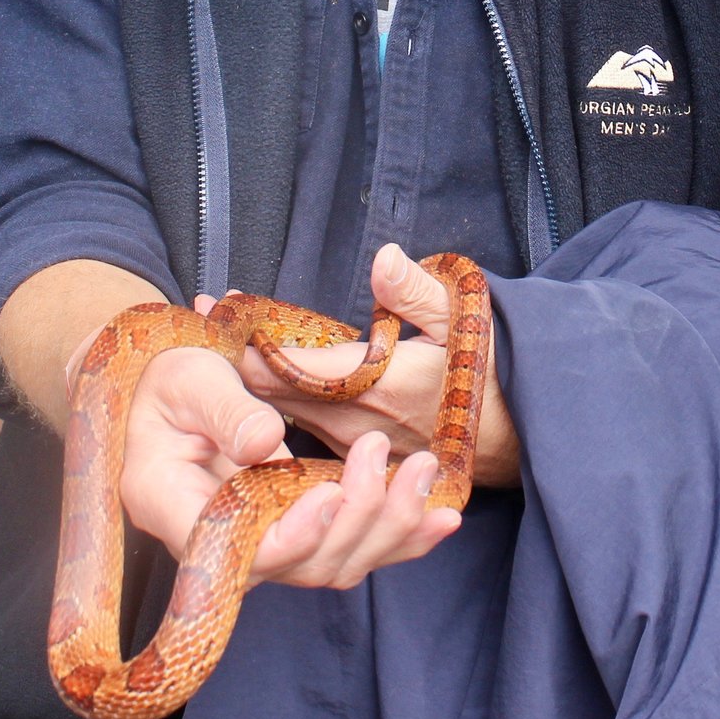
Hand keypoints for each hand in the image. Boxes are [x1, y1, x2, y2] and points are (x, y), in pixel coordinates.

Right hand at [115, 329, 457, 592]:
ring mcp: (261, 543)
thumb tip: (265, 444)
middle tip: (389, 459)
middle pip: (298, 566)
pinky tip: (443, 516)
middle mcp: (218, 544)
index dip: (288, 537)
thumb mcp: (188, 378)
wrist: (169, 391)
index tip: (327, 495)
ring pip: (334, 563)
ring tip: (426, 474)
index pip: (234, 555)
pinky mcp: (297, 531)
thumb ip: (226, 410)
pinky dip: (401, 535)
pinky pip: (352, 546)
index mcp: (172, 505)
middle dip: (355, 521)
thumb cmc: (170, 379)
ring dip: (388, 527)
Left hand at [220, 244, 519, 487]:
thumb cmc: (491, 371)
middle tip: (199, 320)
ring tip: (216, 349)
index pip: (297, 359)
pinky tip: (251, 394)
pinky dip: (275, 413)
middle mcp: (356, 419)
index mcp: (377, 381)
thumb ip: (419, 293)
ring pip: (285, 416)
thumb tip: (382, 259)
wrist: (520, 433)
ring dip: (250, 385)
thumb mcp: (467, 321)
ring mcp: (354, 444)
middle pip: (275, 390)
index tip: (216, 305)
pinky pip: (305, 438)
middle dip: (235, 358)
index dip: (252, 335)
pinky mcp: (359, 459)